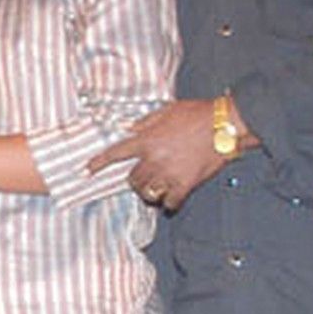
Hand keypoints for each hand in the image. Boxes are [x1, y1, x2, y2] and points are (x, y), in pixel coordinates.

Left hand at [86, 99, 227, 210]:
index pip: (115, 153)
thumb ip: (146, 122)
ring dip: (149, 192)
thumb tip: (130, 130)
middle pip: (132, 179)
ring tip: (157, 187)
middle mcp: (154, 159)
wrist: (226, 124)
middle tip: (143, 177)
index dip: (98, 163)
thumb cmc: (198, 113)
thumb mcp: (167, 110)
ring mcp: (169, 173)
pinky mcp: (186, 184)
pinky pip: (170, 203)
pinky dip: (169, 203)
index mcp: (147, 140)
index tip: (86, 171)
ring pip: (147, 193)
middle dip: (134, 180)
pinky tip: (172, 199)